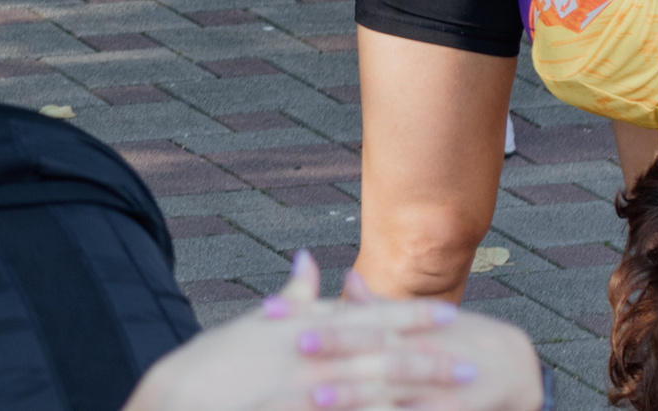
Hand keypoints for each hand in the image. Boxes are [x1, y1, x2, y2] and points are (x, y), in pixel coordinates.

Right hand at [126, 252, 540, 410]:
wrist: (184, 396)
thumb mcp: (254, 321)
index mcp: (304, 325)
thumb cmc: (217, 359)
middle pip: (381, 353)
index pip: (367, 315)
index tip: (449, 313)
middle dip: (429, 358)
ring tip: (458, 400)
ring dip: (420, 395)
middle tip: (472, 364)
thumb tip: (309, 260)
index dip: (410, 314)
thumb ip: (292, 295)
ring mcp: (309, 389)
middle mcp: (311, 353)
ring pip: (377, 391)